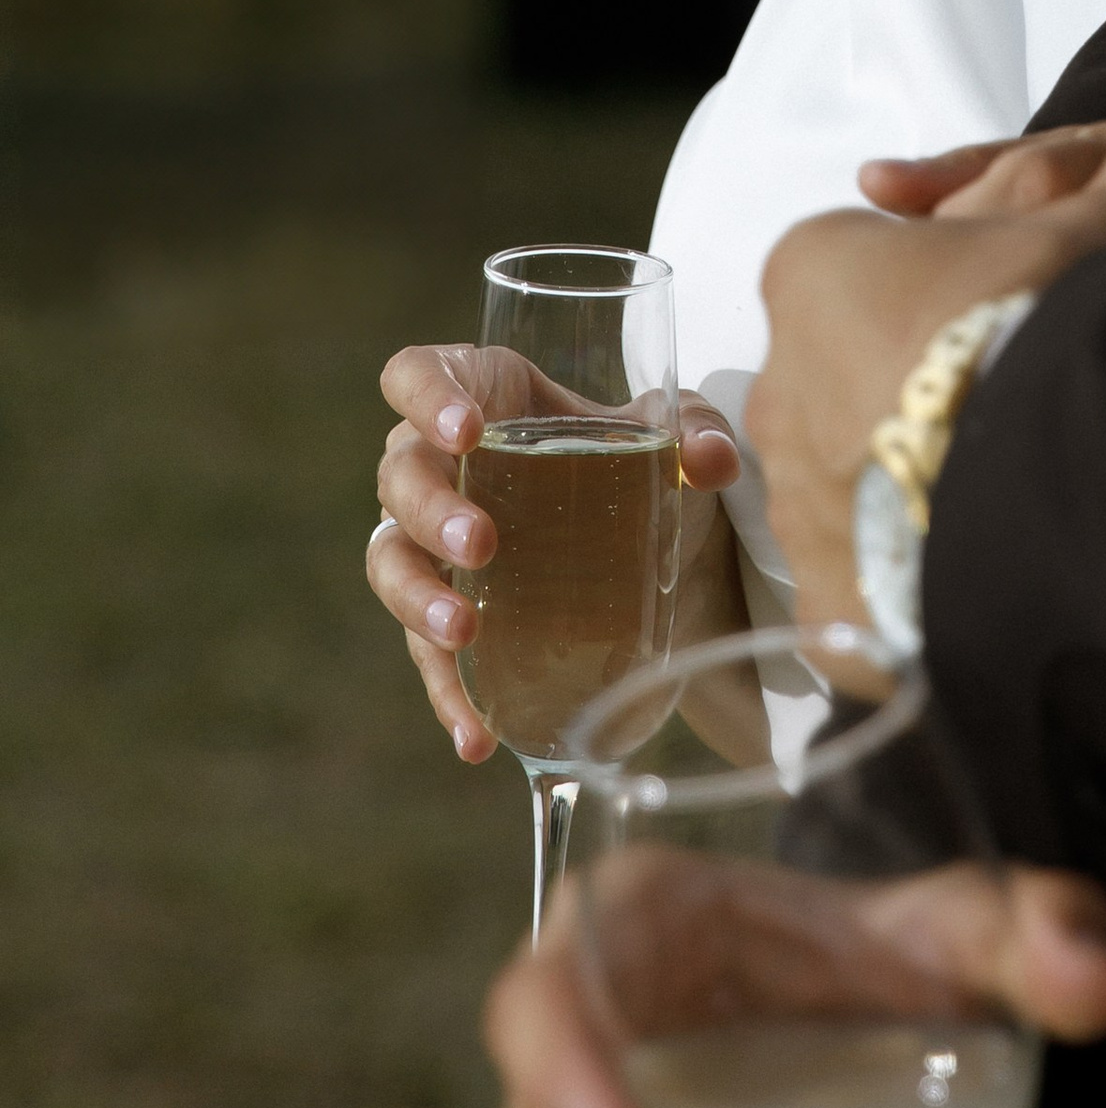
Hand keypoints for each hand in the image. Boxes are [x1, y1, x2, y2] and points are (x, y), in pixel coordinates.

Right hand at [370, 344, 742, 762]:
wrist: (670, 560)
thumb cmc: (651, 470)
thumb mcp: (678, 440)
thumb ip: (699, 435)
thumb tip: (712, 462)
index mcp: (488, 394)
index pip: (419, 373)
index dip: (426, 395)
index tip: (468, 429)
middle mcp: (445, 465)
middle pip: (401, 473)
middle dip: (430, 509)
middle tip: (482, 543)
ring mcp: (434, 545)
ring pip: (391, 561)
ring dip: (417, 598)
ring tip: (463, 633)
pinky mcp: (448, 616)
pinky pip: (426, 653)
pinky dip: (448, 693)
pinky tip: (476, 734)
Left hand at [753, 108, 1105, 628]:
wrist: (1039, 480)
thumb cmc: (1041, 319)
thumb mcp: (1095, 230)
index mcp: (813, 272)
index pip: (876, 268)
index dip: (958, 281)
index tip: (1023, 305)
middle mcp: (777, 386)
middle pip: (857, 376)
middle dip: (927, 386)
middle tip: (1026, 397)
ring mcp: (793, 501)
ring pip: (861, 484)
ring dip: (923, 483)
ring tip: (1021, 489)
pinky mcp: (827, 598)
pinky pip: (873, 582)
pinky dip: (923, 575)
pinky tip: (997, 564)